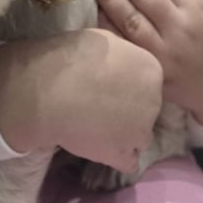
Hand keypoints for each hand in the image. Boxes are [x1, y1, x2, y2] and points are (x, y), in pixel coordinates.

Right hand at [0, 29, 162, 173]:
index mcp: (152, 70)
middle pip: (148, 112)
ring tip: (98, 129)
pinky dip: (117, 158)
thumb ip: (123, 54)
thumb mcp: (105, 40)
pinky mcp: (122, 154)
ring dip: (124, 135)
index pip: (149, 86)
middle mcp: (154, 102)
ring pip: (139, 138)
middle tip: (101, 108)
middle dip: (130, 112)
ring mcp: (140, 131)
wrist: (48, 89)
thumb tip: (121, 62)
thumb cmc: (71, 57)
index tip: (109, 88)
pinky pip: (129, 162)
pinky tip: (101, 149)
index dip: (130, 89)